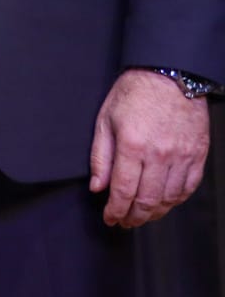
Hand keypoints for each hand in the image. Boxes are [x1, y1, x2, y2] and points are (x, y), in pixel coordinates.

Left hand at [90, 69, 209, 227]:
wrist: (170, 74)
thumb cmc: (133, 94)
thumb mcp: (105, 120)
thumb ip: (100, 157)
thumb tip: (97, 187)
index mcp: (132, 146)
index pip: (123, 191)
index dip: (115, 211)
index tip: (110, 219)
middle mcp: (159, 155)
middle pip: (147, 200)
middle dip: (133, 217)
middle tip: (125, 222)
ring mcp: (182, 156)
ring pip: (170, 198)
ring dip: (155, 212)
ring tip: (143, 216)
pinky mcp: (198, 154)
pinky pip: (189, 187)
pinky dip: (176, 200)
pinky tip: (166, 202)